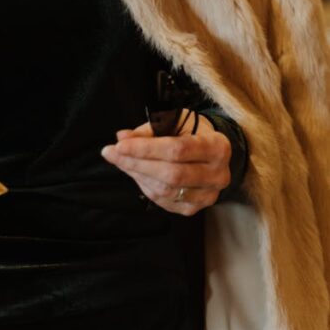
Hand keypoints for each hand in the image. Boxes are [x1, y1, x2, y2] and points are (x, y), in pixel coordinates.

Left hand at [100, 111, 231, 215]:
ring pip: (165, 190)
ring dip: (137, 174)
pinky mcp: (195, 209)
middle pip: (171, 174)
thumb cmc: (192, 132)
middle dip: (136, 163)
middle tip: (111, 153)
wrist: (213, 154)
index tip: (120, 144)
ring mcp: (208, 196)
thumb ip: (149, 129)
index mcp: (217, 147)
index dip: (146, 148)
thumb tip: (122, 137)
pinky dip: (144, 186)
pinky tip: (135, 172)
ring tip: (119, 160)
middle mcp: (217, 175)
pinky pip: (163, 201)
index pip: (177, 150)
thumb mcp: (176, 121)